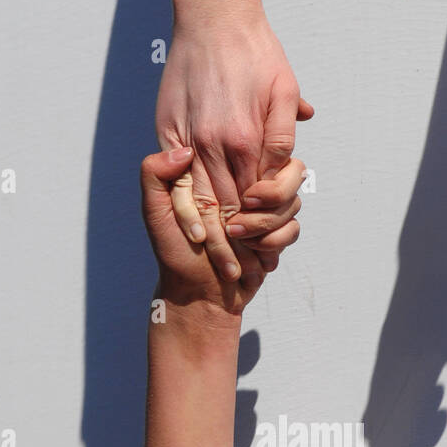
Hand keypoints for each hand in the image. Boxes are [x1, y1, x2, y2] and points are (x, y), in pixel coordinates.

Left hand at [140, 146, 303, 316]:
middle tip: (232, 228)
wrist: (198, 295)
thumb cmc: (175, 253)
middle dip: (257, 208)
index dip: (244, 178)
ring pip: (291, 200)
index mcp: (218, 174)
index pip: (249, 152)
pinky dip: (274, 242)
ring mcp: (264, 210)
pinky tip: (253, 253)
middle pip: (278, 173)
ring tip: (238, 241)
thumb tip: (186, 150)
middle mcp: (245, 187)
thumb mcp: (155, 211)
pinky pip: (293, 227)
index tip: (230, 202)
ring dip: (264, 226)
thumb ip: (154, 174)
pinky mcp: (277, 232)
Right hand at [155, 5, 312, 280]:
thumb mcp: (285, 86)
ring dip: (211, 237)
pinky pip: (175, 183)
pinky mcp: (169, 133)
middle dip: (237, 246)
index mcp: (249, 138)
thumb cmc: (254, 48)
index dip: (262, 231)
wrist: (212, 14)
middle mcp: (219, 143)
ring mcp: (191, 139)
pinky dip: (185, 210)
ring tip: (218, 264)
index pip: (257, 198)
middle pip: (229, 208)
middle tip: (243, 277)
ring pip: (201, 201)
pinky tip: (192, 230)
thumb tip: (293, 158)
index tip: (265, 259)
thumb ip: (286, 127)